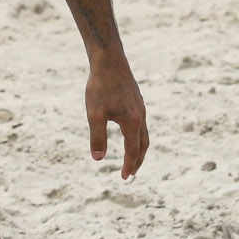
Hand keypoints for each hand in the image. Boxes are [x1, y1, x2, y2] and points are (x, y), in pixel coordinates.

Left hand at [87, 55, 149, 180]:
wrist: (109, 60)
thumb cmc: (100, 87)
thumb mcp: (94, 114)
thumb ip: (97, 137)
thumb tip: (98, 159)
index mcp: (132, 123)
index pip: (132, 151)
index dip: (128, 166)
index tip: (124, 178)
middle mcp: (140, 117)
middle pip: (143, 145)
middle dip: (137, 161)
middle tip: (130, 174)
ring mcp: (140, 108)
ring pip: (144, 134)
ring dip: (139, 149)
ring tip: (132, 158)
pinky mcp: (137, 101)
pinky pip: (141, 124)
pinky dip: (138, 136)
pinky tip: (128, 134)